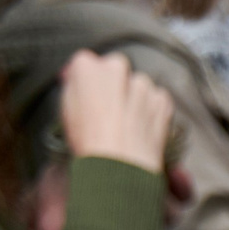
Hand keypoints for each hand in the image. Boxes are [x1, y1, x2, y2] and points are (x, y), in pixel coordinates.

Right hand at [58, 50, 172, 172]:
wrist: (118, 166)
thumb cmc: (87, 141)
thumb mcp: (67, 111)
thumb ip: (74, 88)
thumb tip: (76, 78)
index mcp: (86, 66)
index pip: (87, 64)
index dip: (89, 82)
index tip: (90, 95)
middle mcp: (115, 67)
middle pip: (116, 68)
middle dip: (116, 84)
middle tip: (111, 111)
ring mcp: (142, 83)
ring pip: (139, 84)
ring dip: (136, 98)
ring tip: (128, 125)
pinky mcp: (161, 100)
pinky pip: (158, 99)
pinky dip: (153, 110)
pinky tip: (142, 128)